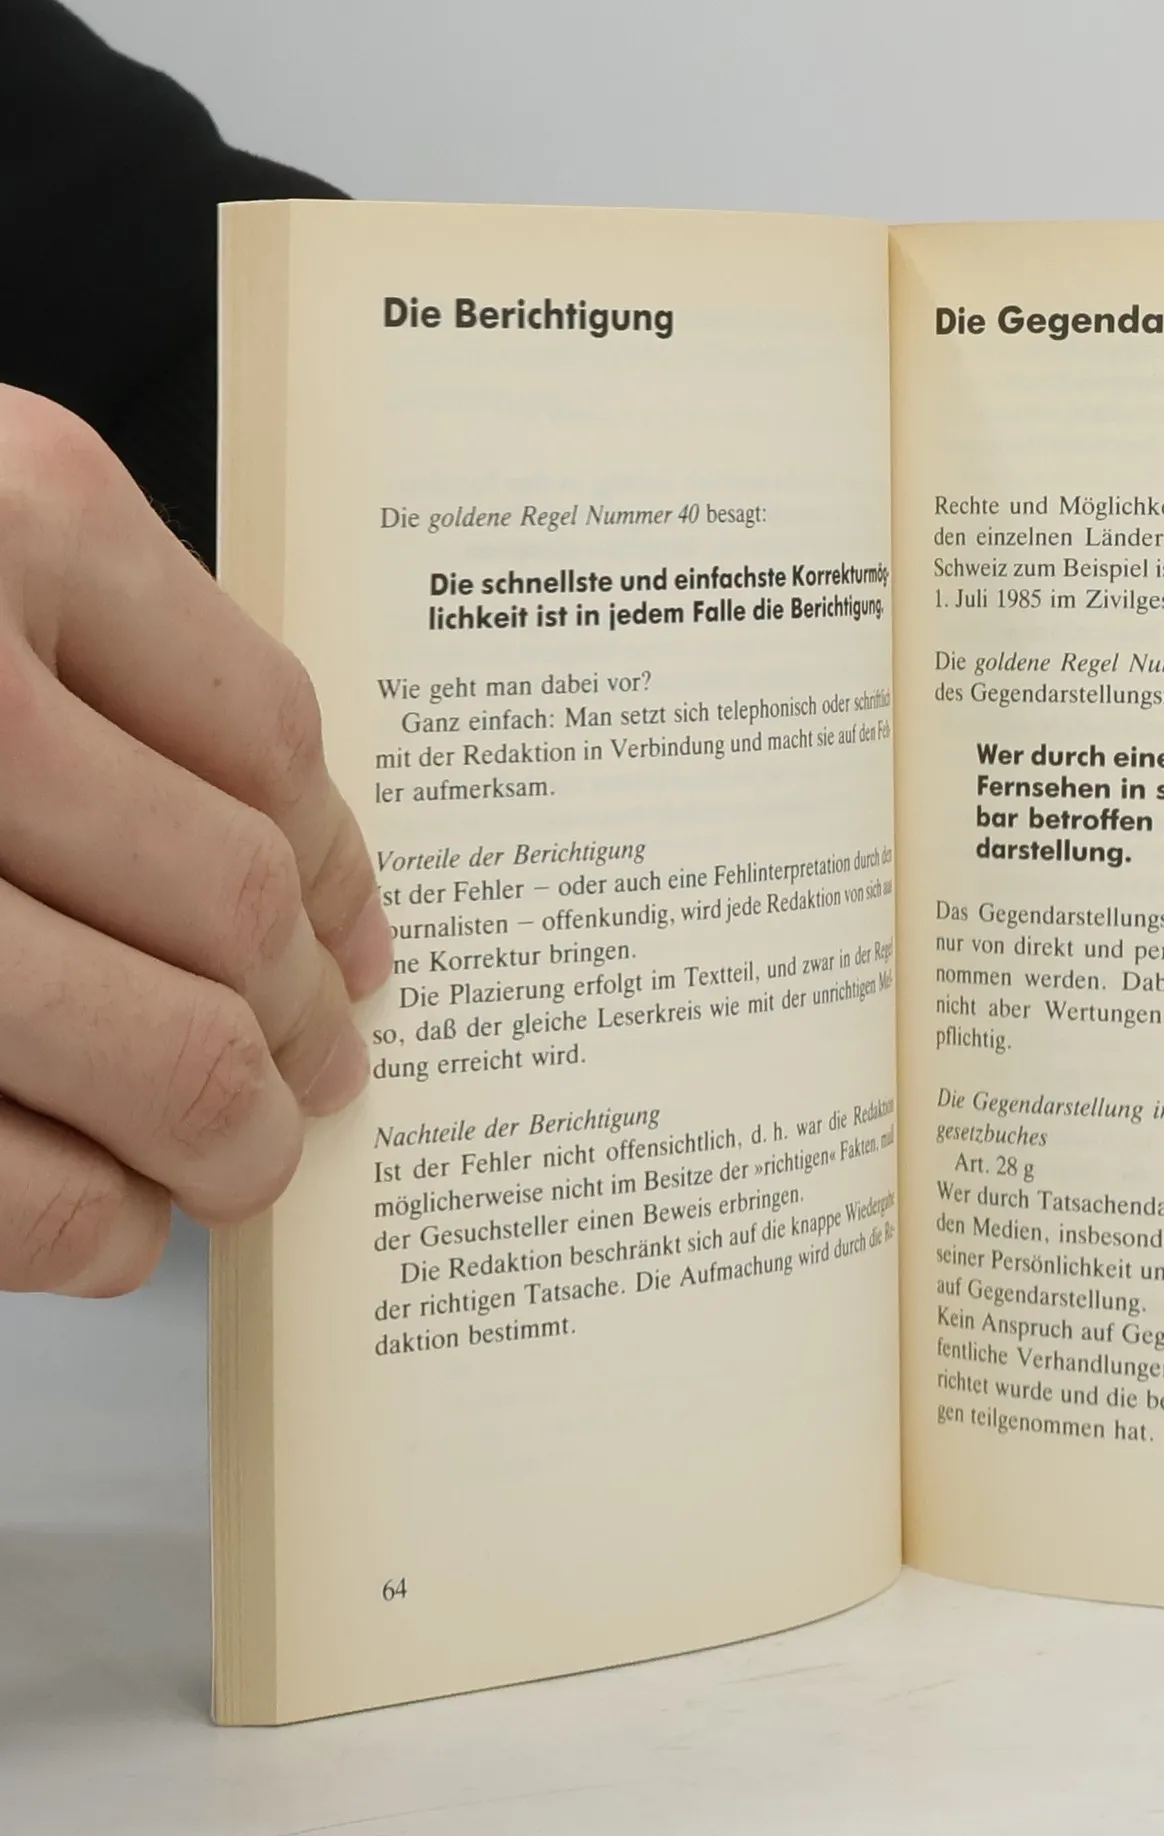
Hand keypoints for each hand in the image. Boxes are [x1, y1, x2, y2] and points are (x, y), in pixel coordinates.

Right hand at [0, 387, 389, 1295]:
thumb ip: (105, 684)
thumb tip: (323, 904)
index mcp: (8, 509)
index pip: (268, 745)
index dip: (336, 877)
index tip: (355, 950)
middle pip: (231, 908)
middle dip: (302, 1025)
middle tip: (318, 1075)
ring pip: (167, 1056)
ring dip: (234, 1139)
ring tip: (241, 1156)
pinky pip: (18, 1188)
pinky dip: (93, 1225)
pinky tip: (107, 1215)